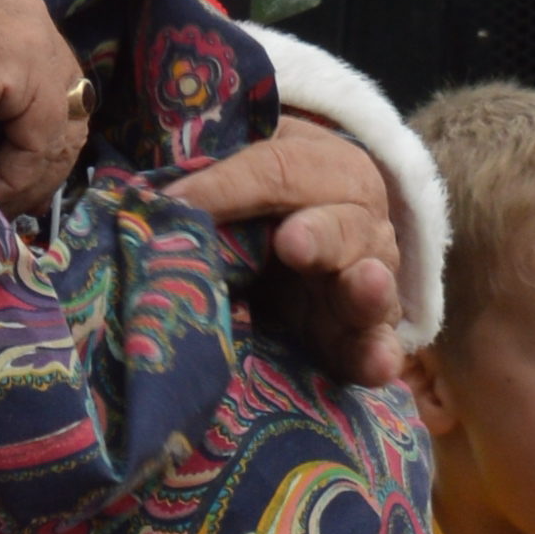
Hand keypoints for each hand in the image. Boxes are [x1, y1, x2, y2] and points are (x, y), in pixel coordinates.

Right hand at [0, 0, 90, 219]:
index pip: (46, 77)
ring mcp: (30, 29)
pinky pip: (40, 139)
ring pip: (61, 123)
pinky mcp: (25, 60)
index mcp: (2, 0)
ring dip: (27, 176)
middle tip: (8, 204)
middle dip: (40, 160)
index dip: (31, 135)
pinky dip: (12, 176)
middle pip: (66, 99)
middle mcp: (25, 5)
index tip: (2, 179)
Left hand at [168, 111, 411, 382]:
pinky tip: (380, 367)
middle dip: (318, 234)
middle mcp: (356, 222)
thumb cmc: (259, 194)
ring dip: (365, 289)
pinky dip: (377, 356)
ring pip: (371, 284)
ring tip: (366, 283)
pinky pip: (376, 347)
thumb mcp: (238, 167)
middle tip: (291, 244)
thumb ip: (208, 171)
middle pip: (339, 226)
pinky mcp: (363, 333)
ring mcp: (368, 280)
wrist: (305, 230)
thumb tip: (154, 195)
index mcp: (325, 167)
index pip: (278, 170)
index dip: (229, 186)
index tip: (175, 201)